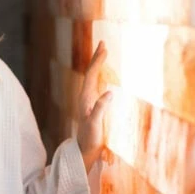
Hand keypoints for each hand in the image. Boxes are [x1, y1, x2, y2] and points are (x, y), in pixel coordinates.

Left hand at [76, 41, 111, 172]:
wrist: (85, 151)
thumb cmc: (90, 139)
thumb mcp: (95, 124)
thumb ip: (100, 109)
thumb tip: (110, 92)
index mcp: (85, 98)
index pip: (91, 74)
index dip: (98, 60)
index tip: (104, 47)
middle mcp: (85, 97)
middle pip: (90, 72)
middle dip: (97, 57)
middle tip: (102, 42)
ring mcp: (89, 101)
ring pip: (93, 78)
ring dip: (98, 65)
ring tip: (103, 53)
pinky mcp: (93, 106)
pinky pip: (96, 85)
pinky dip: (101, 75)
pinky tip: (104, 75)